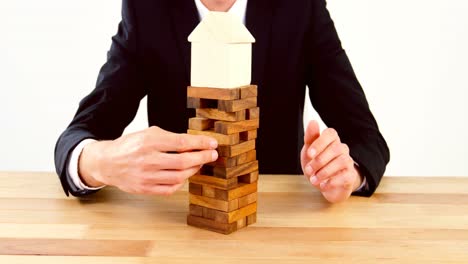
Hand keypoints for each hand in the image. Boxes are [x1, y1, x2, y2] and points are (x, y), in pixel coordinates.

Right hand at [79, 126, 217, 194]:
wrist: (107, 162)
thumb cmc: (130, 146)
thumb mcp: (149, 133)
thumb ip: (170, 138)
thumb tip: (195, 143)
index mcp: (149, 141)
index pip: (181, 142)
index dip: (200, 143)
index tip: (213, 143)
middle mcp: (147, 159)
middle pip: (183, 161)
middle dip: (202, 157)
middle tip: (212, 155)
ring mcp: (146, 176)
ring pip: (179, 176)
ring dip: (193, 170)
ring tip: (198, 163)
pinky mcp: (144, 189)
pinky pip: (170, 189)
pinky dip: (181, 182)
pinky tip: (184, 175)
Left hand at [301, 121, 362, 202]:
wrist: (323, 184)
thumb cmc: (316, 165)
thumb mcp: (308, 151)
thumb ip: (310, 137)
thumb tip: (313, 122)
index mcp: (331, 140)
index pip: (331, 133)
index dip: (320, 143)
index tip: (309, 154)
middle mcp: (342, 149)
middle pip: (336, 148)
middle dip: (320, 160)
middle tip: (308, 170)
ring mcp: (348, 162)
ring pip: (342, 161)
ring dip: (325, 171)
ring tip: (314, 179)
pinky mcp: (351, 176)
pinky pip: (346, 176)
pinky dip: (332, 181)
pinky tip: (322, 185)